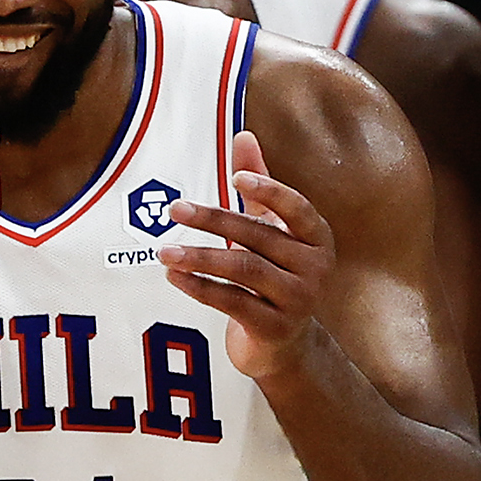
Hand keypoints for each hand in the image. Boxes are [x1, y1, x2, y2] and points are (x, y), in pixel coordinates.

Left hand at [159, 131, 335, 378]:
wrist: (285, 344)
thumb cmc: (276, 274)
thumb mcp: (272, 229)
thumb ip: (259, 185)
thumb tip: (243, 135)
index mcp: (316, 238)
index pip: (297, 209)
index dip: (269, 191)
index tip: (235, 177)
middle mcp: (314, 268)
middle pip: (259, 237)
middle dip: (214, 220)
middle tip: (175, 207)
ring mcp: (297, 300)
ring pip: (244, 269)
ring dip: (200, 257)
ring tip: (164, 250)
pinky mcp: (275, 328)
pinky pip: (233, 302)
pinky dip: (201, 288)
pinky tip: (174, 277)